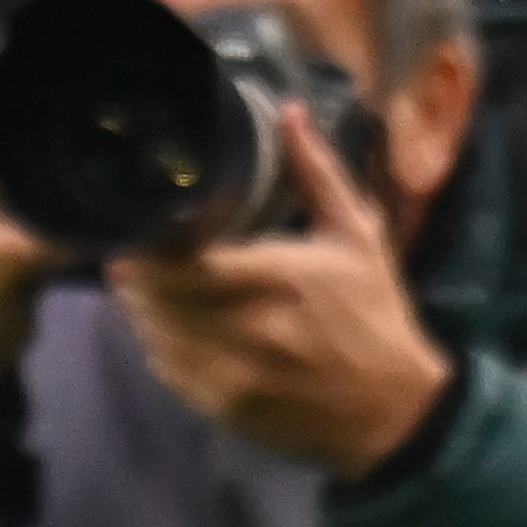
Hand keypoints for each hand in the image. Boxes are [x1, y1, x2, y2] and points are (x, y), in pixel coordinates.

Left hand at [106, 108, 457, 477]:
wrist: (394, 414)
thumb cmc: (374, 315)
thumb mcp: (357, 237)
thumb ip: (318, 173)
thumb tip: (291, 112)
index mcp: (275, 278)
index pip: (181, 261)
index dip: (148, 244)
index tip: (137, 224)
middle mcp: (247, 329)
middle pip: (156, 297)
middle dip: (137, 272)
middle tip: (131, 248)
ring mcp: (231, 375)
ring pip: (153, 333)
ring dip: (142, 308)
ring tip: (143, 283)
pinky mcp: (222, 408)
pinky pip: (166, 370)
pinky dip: (159, 345)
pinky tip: (168, 325)